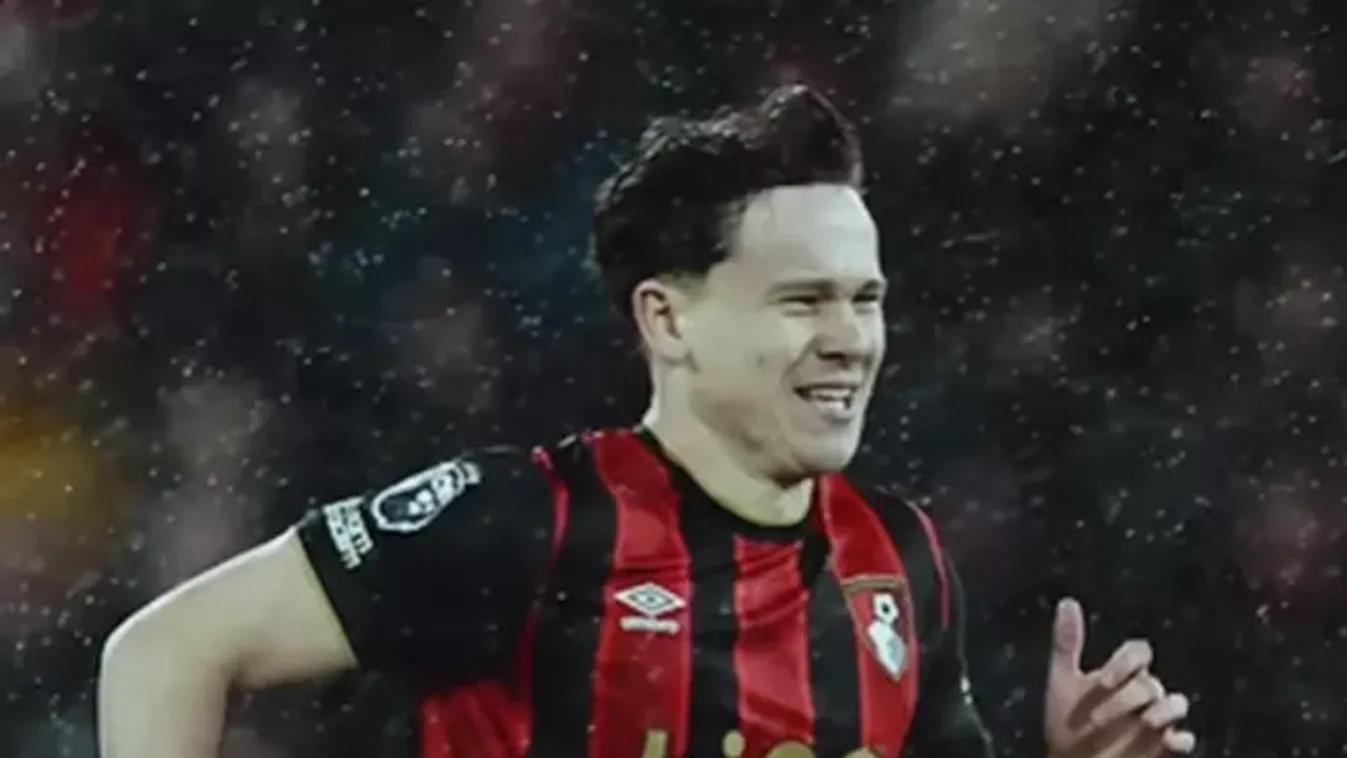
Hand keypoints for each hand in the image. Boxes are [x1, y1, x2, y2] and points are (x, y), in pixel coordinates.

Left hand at [1043, 598, 1196, 757]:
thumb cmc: (1067, 724)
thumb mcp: (1062, 682)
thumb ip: (1067, 643)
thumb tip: (1068, 601)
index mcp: (1120, 676)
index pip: (1138, 652)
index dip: (1124, 663)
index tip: (1102, 682)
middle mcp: (1141, 695)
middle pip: (1151, 682)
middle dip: (1127, 698)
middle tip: (1097, 720)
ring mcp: (1155, 721)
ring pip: (1177, 703)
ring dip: (1164, 711)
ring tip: (1145, 724)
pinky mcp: (1163, 748)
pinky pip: (1185, 740)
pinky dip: (1180, 739)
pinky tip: (1168, 742)